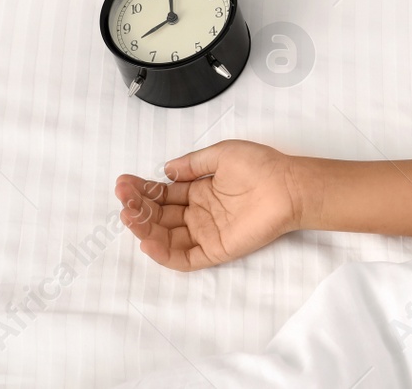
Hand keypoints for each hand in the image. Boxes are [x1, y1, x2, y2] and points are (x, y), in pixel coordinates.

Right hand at [116, 139, 302, 270]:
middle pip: (160, 216)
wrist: (288, 185)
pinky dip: (165, 254)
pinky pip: (185, 257)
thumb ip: (192, 165)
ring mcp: (206, 232)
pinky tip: (147, 242)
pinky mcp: (216, 249)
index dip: (142, 189)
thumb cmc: (260, 166)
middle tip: (123, 198)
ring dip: (145, 228)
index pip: (162, 194)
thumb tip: (165, 170)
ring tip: (129, 215)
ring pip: (166, 237)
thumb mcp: (221, 154)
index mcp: (199, 191)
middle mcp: (199, 213)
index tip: (124, 182)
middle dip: (138, 207)